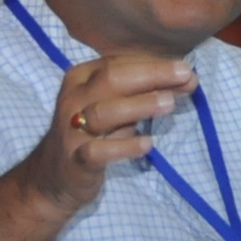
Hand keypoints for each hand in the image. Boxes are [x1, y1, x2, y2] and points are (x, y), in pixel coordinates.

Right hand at [0, 53, 196, 240]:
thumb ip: (143, 92)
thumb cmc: (91, 134)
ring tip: (169, 104)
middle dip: (151, 75)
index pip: (119, 63)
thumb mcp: (112, 106)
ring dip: (139, 105)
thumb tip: (187, 79)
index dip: (154, 64)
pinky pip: (99, 151)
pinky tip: (148, 144)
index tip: (187, 69)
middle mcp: (73, 99)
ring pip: (105, 112)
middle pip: (112, 79)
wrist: (52, 177)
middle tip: (186, 75)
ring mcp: (72, 131)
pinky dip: (124, 146)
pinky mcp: (76, 161)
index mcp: (81, 78)